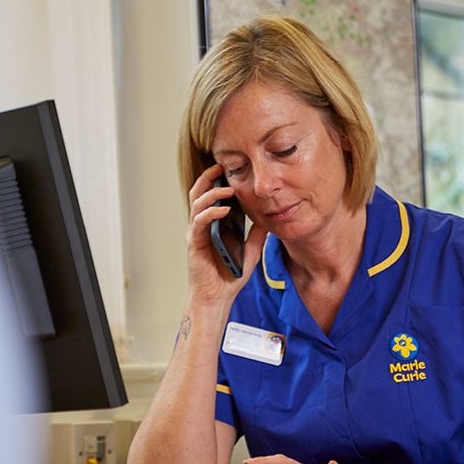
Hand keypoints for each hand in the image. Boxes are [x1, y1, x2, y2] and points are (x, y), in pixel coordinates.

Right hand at [185, 165, 268, 306]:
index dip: (217, 180)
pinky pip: (199, 222)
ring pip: (196, 204)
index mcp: (212, 224)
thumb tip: (269, 219)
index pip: (210, 196)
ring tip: (228, 188)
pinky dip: (211, 213)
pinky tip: (224, 209)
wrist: (218, 297)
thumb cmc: (230, 275)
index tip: (230, 169)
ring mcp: (196, 233)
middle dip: (208, 178)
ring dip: (211, 193)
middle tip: (221, 167)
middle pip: (198, 193)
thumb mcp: (251, 250)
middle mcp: (200, 226)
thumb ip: (257, 234)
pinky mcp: (194, 243)